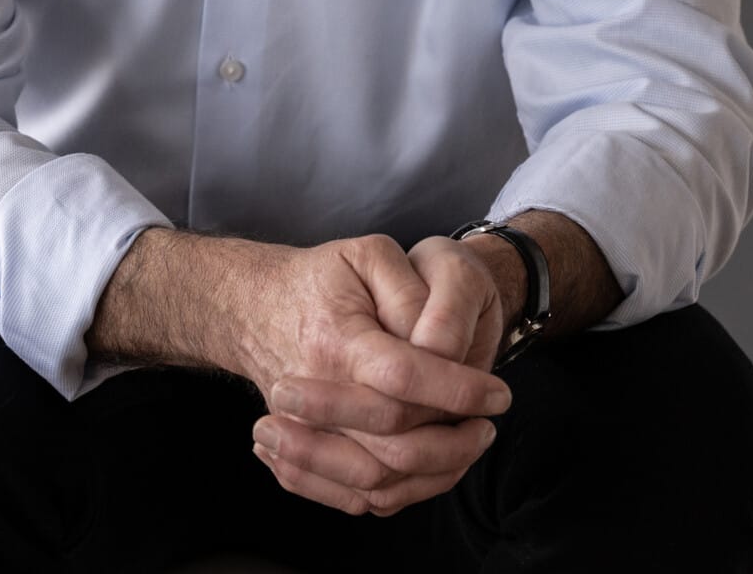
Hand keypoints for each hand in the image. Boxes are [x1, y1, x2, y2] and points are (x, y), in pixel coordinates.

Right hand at [238, 234, 508, 515]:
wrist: (254, 307)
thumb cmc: (322, 278)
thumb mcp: (370, 255)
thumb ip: (410, 291)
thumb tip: (438, 343)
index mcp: (336, 341)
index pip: (403, 378)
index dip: (460, 390)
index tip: (499, 394)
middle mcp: (313, 394)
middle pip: (392, 445)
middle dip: (454, 443)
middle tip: (488, 426)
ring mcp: (301, 431)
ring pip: (375, 483)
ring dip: (432, 475)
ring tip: (466, 449)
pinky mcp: (296, 455)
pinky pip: (349, 497)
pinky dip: (396, 495)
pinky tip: (429, 471)